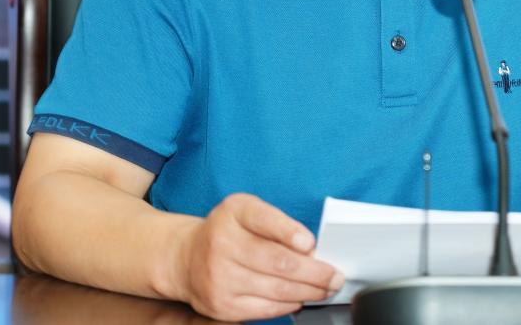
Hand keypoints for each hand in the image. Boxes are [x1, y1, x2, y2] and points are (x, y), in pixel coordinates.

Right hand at [177, 193, 343, 320]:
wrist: (186, 258)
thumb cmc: (226, 231)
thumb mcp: (246, 210)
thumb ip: (276, 222)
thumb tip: (309, 248)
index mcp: (233, 213)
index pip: (263, 219)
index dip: (289, 232)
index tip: (310, 243)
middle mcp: (222, 244)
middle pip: (278, 262)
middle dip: (314, 272)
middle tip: (334, 275)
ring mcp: (221, 278)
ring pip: (276, 290)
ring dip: (308, 291)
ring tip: (325, 288)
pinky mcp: (222, 305)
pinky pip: (265, 309)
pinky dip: (289, 305)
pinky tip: (300, 298)